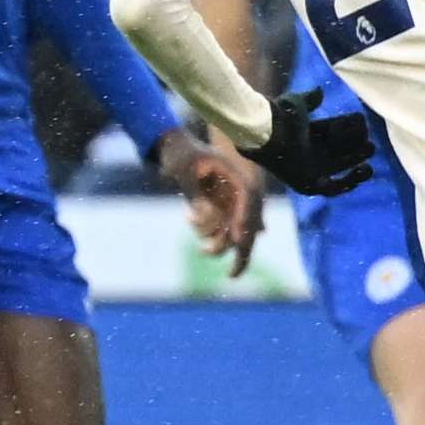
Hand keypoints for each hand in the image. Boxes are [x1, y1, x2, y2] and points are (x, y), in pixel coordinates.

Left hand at [157, 132, 263, 275]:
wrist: (175, 147)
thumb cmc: (182, 154)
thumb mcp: (184, 169)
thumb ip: (194, 192)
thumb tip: (200, 213)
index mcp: (238, 178)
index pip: (249, 203)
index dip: (245, 222)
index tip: (236, 239)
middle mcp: (239, 195)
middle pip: (249, 227)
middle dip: (242, 254)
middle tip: (232, 276)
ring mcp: (230, 203)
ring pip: (230, 232)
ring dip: (214, 241)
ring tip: (196, 234)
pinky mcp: (219, 208)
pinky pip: (217, 229)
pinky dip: (204, 231)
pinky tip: (189, 217)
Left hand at [235, 86, 373, 196]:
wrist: (267, 131)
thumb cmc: (279, 116)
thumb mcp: (297, 104)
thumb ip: (309, 99)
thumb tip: (320, 91)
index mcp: (309, 136)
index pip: (336, 134)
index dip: (350, 127)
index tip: (361, 120)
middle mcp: (312, 154)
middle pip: (342, 151)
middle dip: (358, 145)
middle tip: (368, 139)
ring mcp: (311, 170)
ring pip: (342, 168)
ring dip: (359, 161)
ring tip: (370, 150)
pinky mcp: (309, 185)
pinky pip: (333, 188)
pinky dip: (350, 182)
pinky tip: (364, 169)